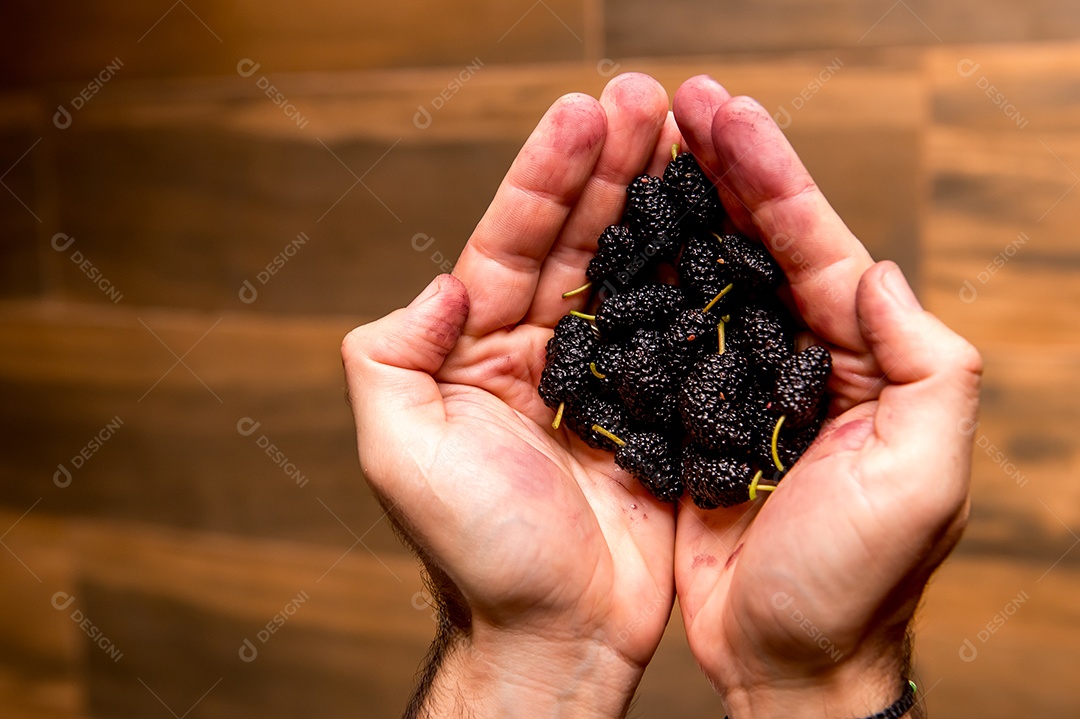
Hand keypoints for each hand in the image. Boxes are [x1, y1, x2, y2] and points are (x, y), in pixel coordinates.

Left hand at [341, 73, 697, 717]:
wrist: (554, 634)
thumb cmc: (474, 553)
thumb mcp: (399, 451)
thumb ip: (392, 355)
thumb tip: (446, 278)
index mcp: (476, 350)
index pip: (512, 242)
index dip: (546, 176)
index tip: (582, 114)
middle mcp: (537, 352)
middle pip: (576, 239)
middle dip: (607, 166)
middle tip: (647, 98)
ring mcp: (599, 377)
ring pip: (628, 270)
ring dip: (654, 201)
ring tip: (686, 134)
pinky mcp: (652, 409)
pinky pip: (674, 328)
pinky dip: (694, 274)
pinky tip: (719, 222)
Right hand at [670, 77, 981, 716]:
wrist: (790, 663)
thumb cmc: (859, 582)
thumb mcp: (923, 479)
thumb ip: (928, 367)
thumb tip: (879, 269)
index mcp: (863, 360)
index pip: (817, 245)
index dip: (773, 173)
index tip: (724, 110)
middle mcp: (803, 359)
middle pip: (759, 243)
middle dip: (722, 166)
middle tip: (676, 99)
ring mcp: (742, 385)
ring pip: (707, 277)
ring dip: (677, 209)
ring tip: (641, 146)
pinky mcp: (690, 418)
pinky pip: (664, 335)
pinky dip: (642, 284)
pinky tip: (612, 241)